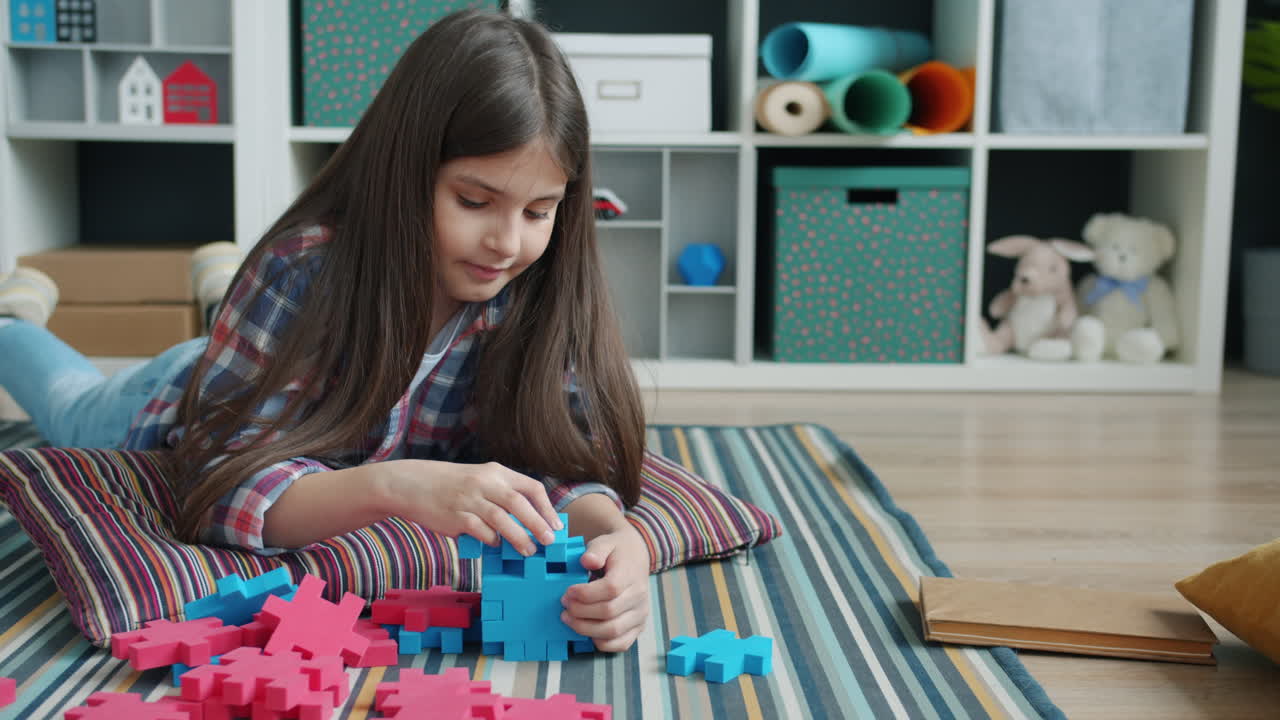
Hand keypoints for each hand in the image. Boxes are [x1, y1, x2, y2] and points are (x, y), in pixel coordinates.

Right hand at [381, 459, 561, 555]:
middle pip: (520, 504)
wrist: (413, 484)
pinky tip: (496, 546)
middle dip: (538, 524)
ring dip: (519, 537)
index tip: (555, 525)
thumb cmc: (451, 485)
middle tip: (549, 541)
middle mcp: (485, 483)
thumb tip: (529, 521)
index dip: (546, 508)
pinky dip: (492, 541)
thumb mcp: (481, 479)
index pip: (531, 487)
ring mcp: (470, 499)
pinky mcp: (456, 517)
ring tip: (529, 551)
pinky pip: (481, 532)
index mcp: (496, 472)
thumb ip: (503, 495)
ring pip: (503, 520)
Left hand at [560, 524, 650, 652]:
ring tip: (568, 618)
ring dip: (585, 628)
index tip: (568, 591)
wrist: (636, 558)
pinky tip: (586, 631)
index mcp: (631, 575)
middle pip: (608, 612)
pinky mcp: (638, 627)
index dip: (585, 593)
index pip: (610, 589)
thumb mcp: (605, 543)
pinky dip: (600, 642)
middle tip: (564, 604)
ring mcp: (640, 614)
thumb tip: (587, 561)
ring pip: (612, 631)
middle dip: (580, 611)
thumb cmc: (617, 552)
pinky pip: (620, 643)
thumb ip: (596, 551)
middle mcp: (639, 596)